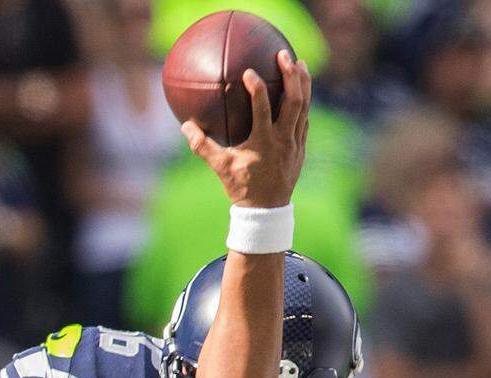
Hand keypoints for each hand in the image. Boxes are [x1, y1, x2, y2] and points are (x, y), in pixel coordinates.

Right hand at [181, 50, 310, 207]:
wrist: (266, 210)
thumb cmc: (241, 187)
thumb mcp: (220, 167)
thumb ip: (202, 146)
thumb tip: (185, 126)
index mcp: (264, 142)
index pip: (263, 109)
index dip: (257, 89)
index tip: (249, 72)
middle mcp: (284, 140)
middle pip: (293, 102)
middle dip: (290, 76)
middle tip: (283, 55)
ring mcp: (296, 143)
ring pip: (304, 107)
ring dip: (303, 84)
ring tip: (299, 63)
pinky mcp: (301, 146)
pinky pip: (305, 119)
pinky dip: (304, 102)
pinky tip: (301, 89)